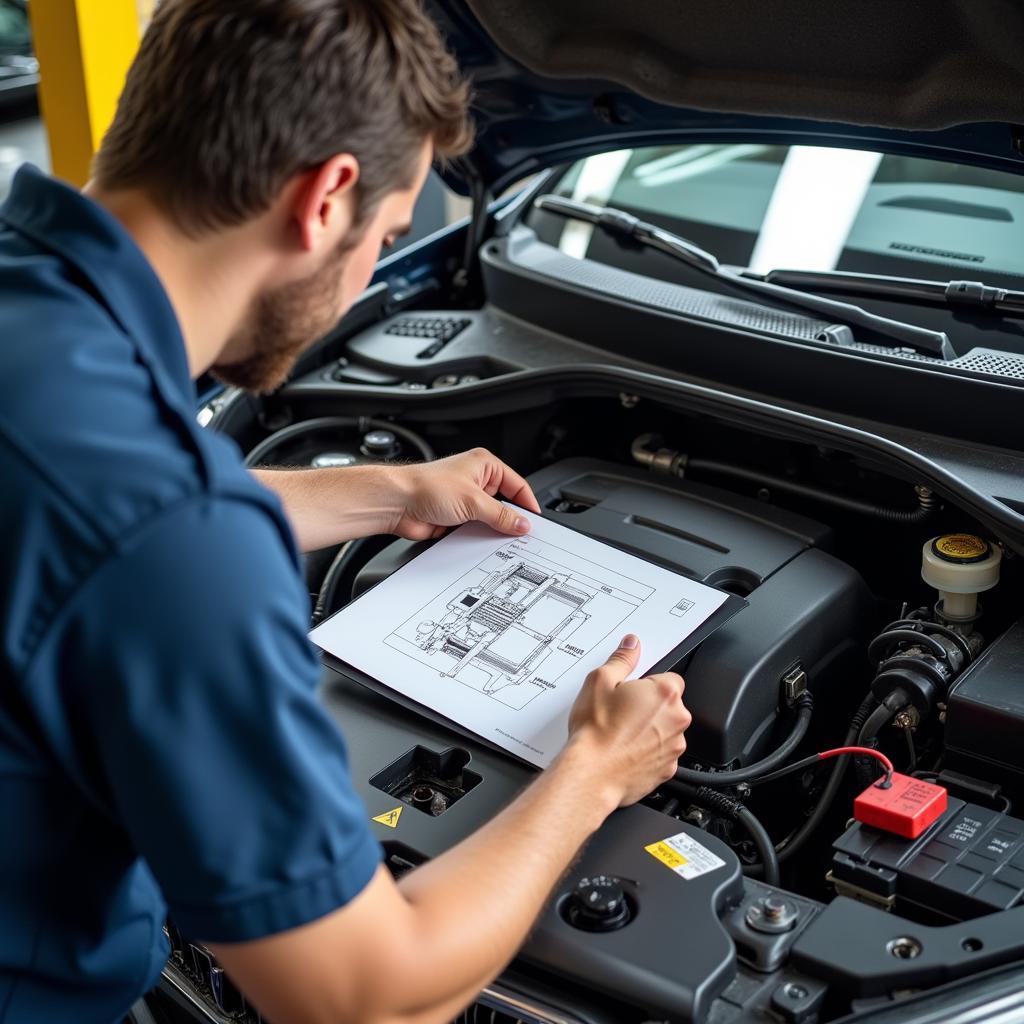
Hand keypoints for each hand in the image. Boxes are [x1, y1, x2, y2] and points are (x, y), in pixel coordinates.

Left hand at [389, 448, 541, 540]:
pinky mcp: (455, 518)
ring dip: (492, 530)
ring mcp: (464, 500)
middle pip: (504, 504)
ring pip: (489, 519)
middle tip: (520, 535)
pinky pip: (474, 531)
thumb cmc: (426, 487)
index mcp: (484, 465)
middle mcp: (475, 481)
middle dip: (510, 519)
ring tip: (500, 541)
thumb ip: (501, 515)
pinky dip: (478, 538)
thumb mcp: (473, 501)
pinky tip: (481, 545)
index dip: (528, 503)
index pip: (517, 485)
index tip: (535, 521)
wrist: (396, 503)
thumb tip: (521, 524)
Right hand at [566, 635, 689, 807]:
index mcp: (665, 693)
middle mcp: (676, 720)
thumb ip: (622, 659)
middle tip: (621, 711)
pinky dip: (647, 752)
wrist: (592, 774)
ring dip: (650, 730)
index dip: (648, 683)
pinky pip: (661, 754)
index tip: (632, 691)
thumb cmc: (596, 731)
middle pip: (669, 705)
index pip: (670, 678)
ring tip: (621, 733)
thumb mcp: (600, 681)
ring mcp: (674, 747)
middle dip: (650, 706)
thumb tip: (631, 645)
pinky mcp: (667, 770)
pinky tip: (626, 750)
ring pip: (665, 730)